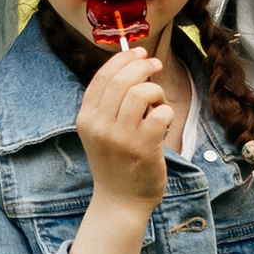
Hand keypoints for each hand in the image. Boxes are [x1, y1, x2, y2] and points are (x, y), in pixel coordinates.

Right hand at [76, 41, 172, 210]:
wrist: (120, 200)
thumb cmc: (115, 161)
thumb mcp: (100, 131)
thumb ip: (109, 103)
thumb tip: (132, 67)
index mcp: (86, 117)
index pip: (103, 76)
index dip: (124, 59)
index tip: (141, 53)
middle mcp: (99, 125)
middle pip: (123, 79)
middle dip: (144, 66)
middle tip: (156, 66)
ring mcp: (120, 137)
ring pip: (141, 92)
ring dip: (155, 91)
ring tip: (158, 103)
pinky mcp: (142, 148)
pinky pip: (160, 113)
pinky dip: (166, 111)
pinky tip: (164, 121)